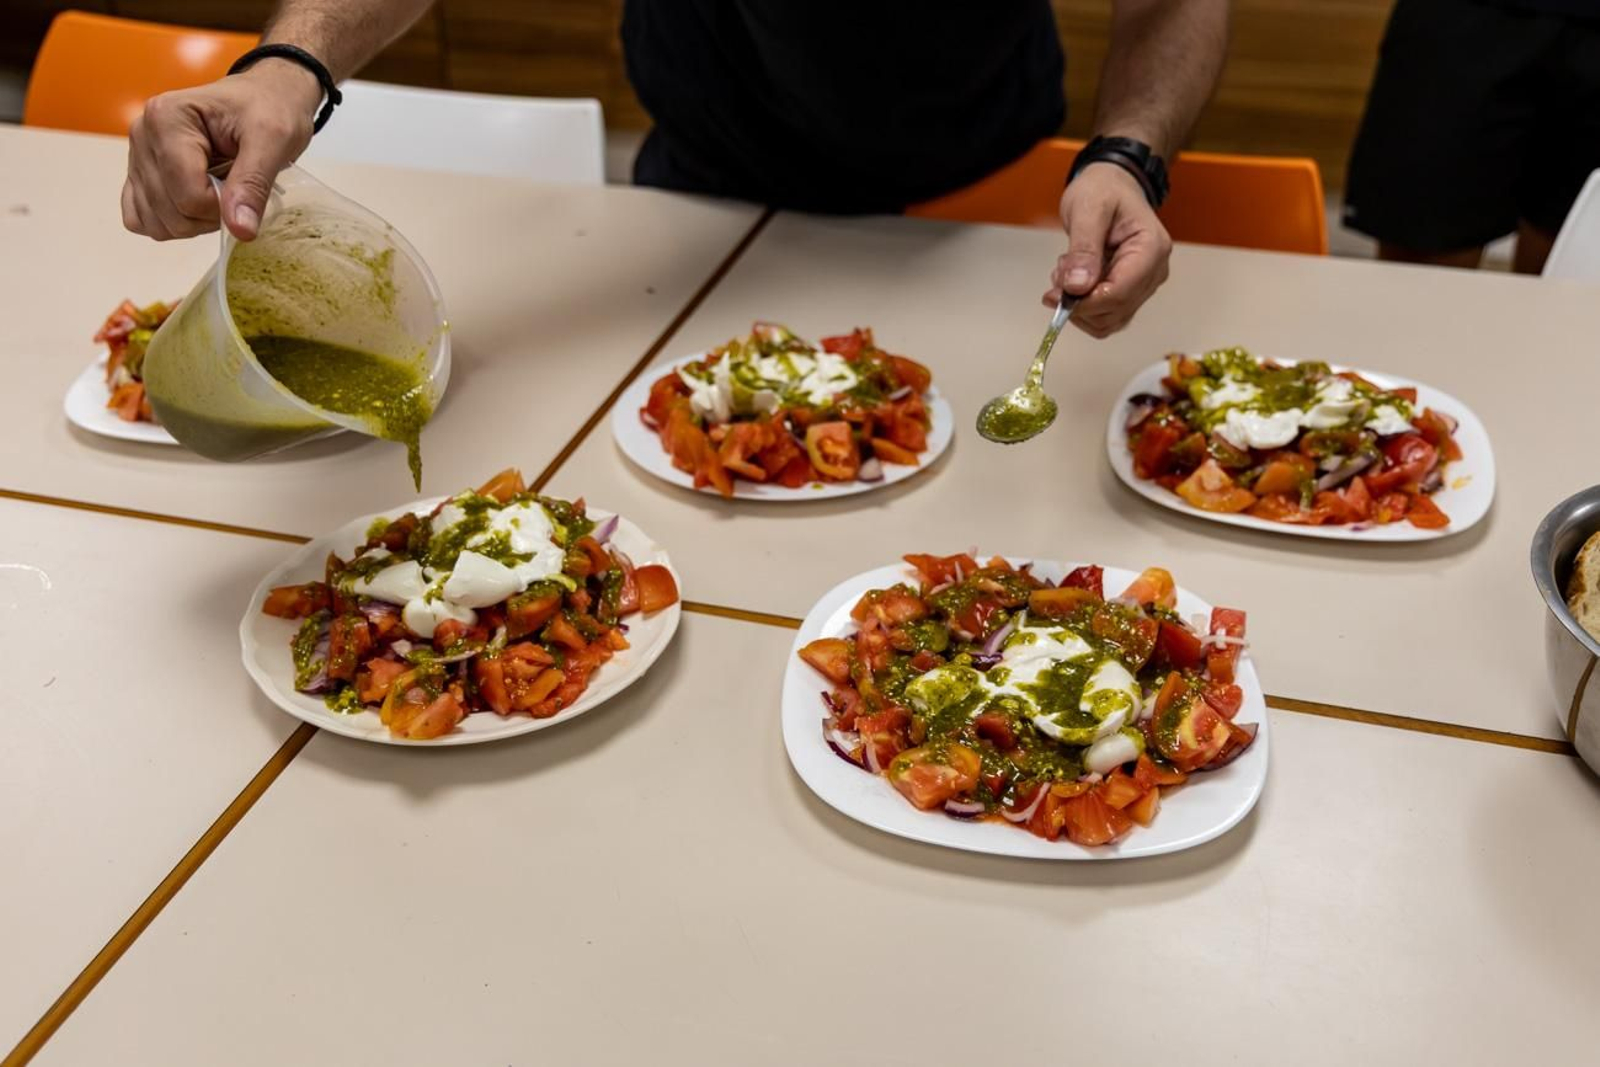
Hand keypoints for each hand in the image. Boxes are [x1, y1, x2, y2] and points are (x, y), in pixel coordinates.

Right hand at [121, 59, 322, 241]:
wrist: (265, 96)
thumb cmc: (269, 108)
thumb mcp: (274, 139)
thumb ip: (254, 183)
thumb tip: (241, 230)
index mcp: (167, 118)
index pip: (188, 195)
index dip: (224, 207)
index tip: (246, 187)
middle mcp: (142, 134)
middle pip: (170, 212)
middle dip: (211, 216)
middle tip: (237, 189)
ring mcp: (137, 155)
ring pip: (154, 222)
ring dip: (194, 223)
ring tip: (220, 193)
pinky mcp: (140, 173)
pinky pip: (140, 218)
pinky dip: (170, 224)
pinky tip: (197, 206)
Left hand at [1043, 162, 1172, 337]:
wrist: (1111, 185)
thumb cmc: (1104, 190)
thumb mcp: (1088, 210)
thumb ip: (1083, 249)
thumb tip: (1077, 287)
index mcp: (1151, 249)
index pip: (1120, 293)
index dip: (1085, 302)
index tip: (1055, 294)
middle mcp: (1153, 271)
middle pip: (1114, 311)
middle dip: (1078, 302)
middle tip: (1058, 275)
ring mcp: (1143, 284)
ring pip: (1108, 319)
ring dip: (1079, 305)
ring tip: (1067, 271)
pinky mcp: (1129, 290)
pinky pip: (1105, 314)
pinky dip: (1083, 305)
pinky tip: (1074, 280)